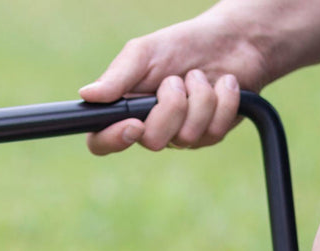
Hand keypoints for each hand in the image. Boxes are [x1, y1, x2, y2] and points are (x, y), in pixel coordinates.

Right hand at [78, 14, 268, 154]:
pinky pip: (214, 131)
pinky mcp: (210, 135)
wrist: (232, 39)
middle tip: (177, 79)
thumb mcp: (145, 53)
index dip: (113, 140)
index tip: (134, 124)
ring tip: (199, 76)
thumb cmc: (181, 45)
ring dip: (200, 98)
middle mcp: (149, 128)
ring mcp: (180, 135)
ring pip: (187, 136)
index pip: (102, 142)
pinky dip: (223, 100)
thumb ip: (118, 76)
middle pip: (152, 141)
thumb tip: (87, 94)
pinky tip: (222, 84)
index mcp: (125, 110)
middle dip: (172, 106)